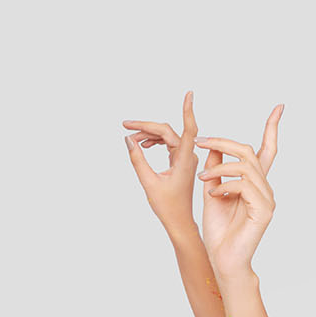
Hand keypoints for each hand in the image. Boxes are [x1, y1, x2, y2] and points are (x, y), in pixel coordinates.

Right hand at [122, 90, 201, 236]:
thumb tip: (128, 138)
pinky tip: (142, 144)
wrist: (180, 222)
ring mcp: (186, 158)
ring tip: (131, 137)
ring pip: (167, 136)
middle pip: (167, 131)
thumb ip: (138, 159)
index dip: (188, 111)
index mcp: (185, 160)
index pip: (189, 129)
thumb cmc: (168, 207)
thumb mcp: (149, 182)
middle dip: (146, 127)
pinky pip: (168, 144)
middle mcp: (188, 156)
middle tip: (126, 125)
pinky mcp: (181, 162)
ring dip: (148, 134)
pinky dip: (154, 142)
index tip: (189, 94)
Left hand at [194, 106, 283, 280]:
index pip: (266, 150)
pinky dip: (224, 185)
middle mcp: (264, 189)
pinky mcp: (263, 211)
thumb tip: (213, 145)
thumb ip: (215, 168)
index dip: (272, 128)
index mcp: (254, 183)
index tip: (279, 108)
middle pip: (249, 151)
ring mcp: (266, 200)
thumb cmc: (218, 230)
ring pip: (245, 166)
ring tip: (203, 179)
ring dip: (219, 167)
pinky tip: (214, 195)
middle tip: (201, 142)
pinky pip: (244, 185)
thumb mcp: (212, 189)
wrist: (222, 259)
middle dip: (223, 142)